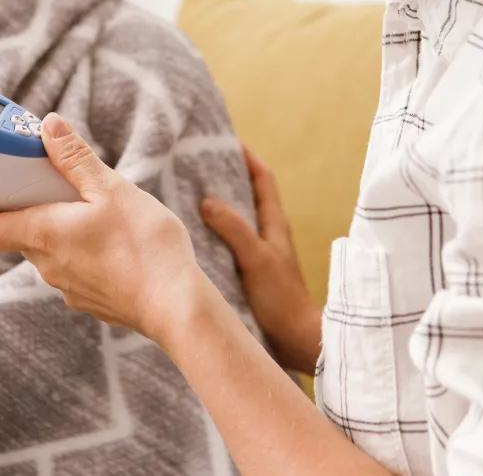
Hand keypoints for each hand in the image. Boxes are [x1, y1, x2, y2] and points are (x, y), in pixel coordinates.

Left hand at [0, 113, 210, 346]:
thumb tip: (48, 126)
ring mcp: (69, 288)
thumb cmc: (145, 246)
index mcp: (43, 234)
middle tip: (51, 183)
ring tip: (91, 209)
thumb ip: (75, 158)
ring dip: (59, 229)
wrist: (179, 308)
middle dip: (30, 208)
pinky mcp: (92, 301)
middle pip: (20, 234)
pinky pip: (75, 270)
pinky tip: (113, 241)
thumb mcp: (111, 189)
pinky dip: (82, 252)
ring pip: (50, 252)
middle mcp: (48, 266)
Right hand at [200, 145, 321, 374]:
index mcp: (275, 224)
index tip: (227, 141)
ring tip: (185, 196)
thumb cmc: (281, 298)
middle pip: (247, 196)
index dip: (248, 158)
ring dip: (216, 207)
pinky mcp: (248, 273)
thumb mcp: (256, 259)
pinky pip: (227, 244)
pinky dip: (211, 235)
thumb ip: (234, 229)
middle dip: (226, 178)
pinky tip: (190, 238)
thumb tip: (208, 201)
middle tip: (196, 165)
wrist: (296, 341)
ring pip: (235, 221)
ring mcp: (258, 254)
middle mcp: (267, 235)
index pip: (263, 180)